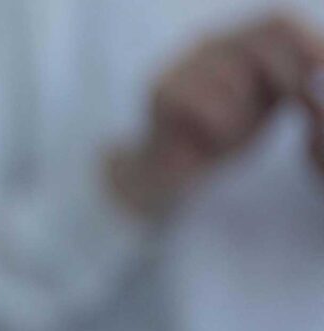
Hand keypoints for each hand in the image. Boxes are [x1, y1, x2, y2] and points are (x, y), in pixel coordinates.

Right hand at [110, 14, 323, 216]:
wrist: (170, 170)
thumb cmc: (224, 133)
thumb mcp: (272, 101)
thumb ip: (299, 81)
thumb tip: (323, 73)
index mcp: (237, 39)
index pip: (279, 21)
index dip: (309, 43)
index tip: (323, 72)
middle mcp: (208, 41)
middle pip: (263, 37)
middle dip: (291, 74)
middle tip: (298, 107)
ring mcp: (181, 62)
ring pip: (237, 78)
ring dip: (246, 114)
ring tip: (229, 133)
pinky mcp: (162, 90)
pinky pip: (210, 107)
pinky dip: (222, 129)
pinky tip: (208, 140)